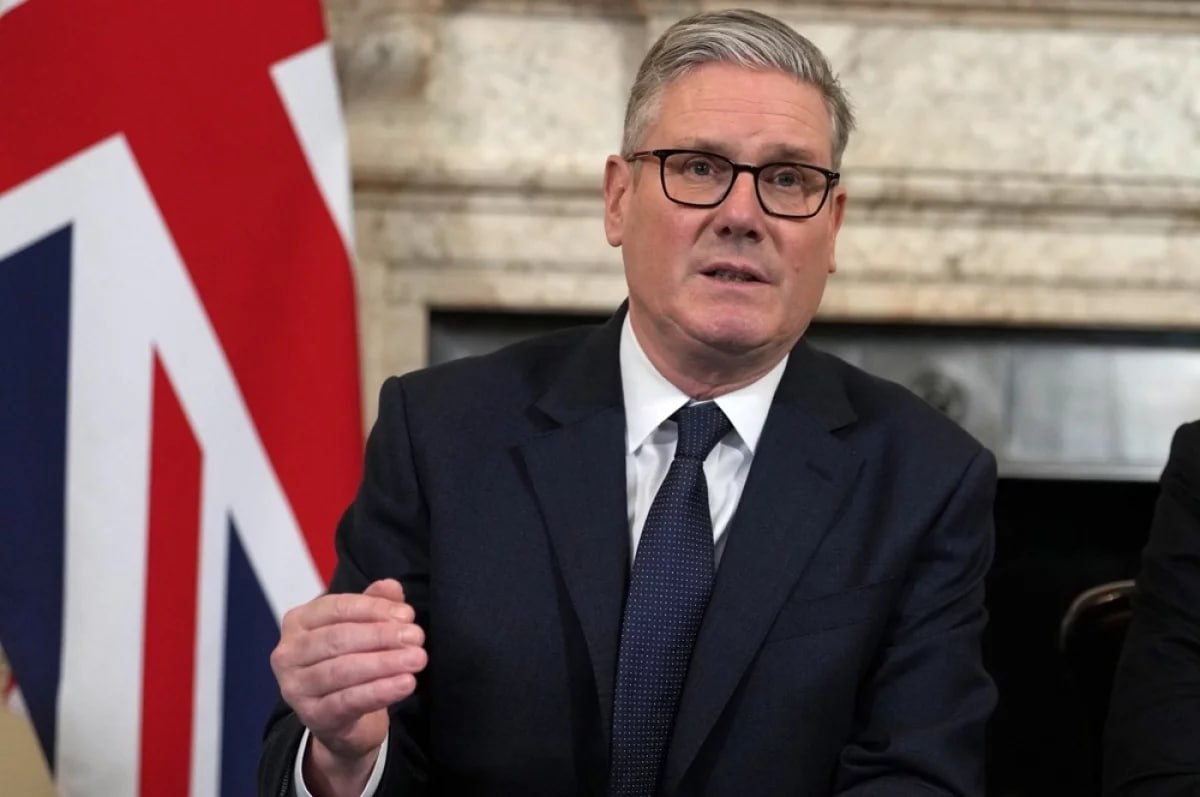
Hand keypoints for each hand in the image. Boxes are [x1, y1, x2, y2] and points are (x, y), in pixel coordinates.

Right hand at [270, 579, 426, 789]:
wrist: (339, 717)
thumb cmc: (348, 661)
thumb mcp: (361, 628)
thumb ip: (374, 603)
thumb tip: (391, 587)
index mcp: (299, 621)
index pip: (338, 608)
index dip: (375, 609)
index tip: (408, 615)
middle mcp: (289, 652)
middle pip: (339, 638)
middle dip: (382, 636)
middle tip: (417, 637)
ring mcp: (295, 686)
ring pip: (343, 670)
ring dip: (385, 663)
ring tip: (417, 659)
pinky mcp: (312, 715)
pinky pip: (348, 701)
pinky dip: (380, 691)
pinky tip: (406, 683)